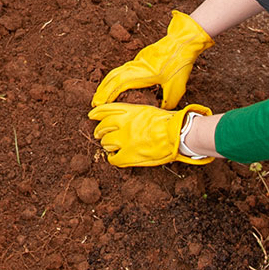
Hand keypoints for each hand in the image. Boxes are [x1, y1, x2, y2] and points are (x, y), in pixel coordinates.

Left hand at [88, 102, 212, 167]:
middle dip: (99, 131)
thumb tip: (129, 117)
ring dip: (106, 144)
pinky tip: (114, 157)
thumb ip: (134, 113)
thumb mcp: (147, 110)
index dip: (96, 113)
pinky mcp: (128, 155)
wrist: (176, 134)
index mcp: (128, 112)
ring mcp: (125, 140)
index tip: (92, 115)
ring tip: (108, 146)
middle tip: (99, 134)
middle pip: (102, 127)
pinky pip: (114, 159)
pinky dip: (112, 158)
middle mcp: (123, 125)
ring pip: (106, 143)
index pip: (105, 111)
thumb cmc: (167, 121)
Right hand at [92, 10, 213, 109]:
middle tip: (94, 102)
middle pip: (113, 77)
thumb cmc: (180, 63)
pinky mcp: (140, 58)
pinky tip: (115, 82)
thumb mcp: (176, 87)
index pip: (119, 84)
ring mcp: (137, 60)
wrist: (183, 41)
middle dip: (102, 90)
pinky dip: (115, 76)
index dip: (107, 94)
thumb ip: (167, 101)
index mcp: (142, 73)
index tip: (98, 104)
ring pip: (117, 72)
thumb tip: (160, 111)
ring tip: (100, 93)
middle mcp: (136, 66)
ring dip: (107, 83)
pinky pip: (123, 68)